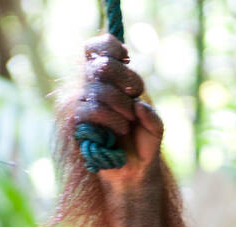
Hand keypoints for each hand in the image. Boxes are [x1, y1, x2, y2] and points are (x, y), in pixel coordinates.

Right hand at [74, 33, 162, 178]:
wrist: (135, 172)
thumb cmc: (144, 144)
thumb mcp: (155, 127)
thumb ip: (152, 115)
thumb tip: (137, 106)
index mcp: (110, 79)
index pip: (97, 47)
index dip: (109, 46)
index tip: (126, 57)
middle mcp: (95, 88)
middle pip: (100, 64)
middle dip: (124, 77)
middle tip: (135, 92)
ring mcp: (85, 105)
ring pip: (98, 89)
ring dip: (120, 103)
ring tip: (129, 119)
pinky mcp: (79, 124)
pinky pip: (90, 110)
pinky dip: (110, 118)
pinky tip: (120, 129)